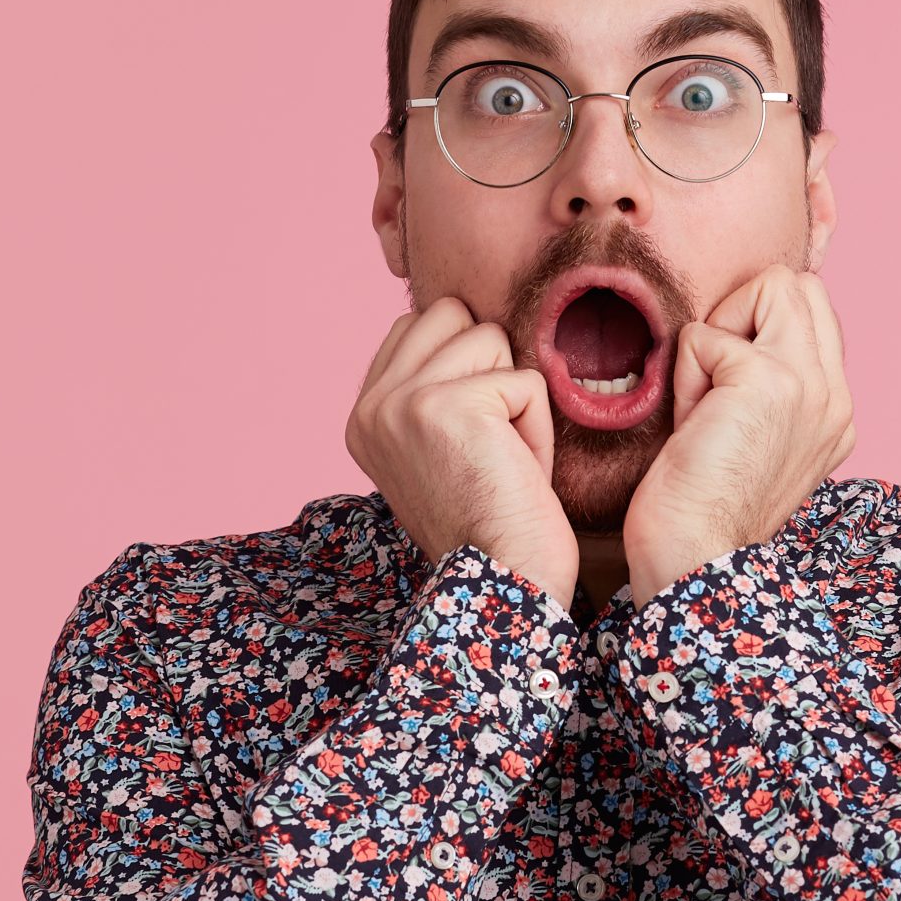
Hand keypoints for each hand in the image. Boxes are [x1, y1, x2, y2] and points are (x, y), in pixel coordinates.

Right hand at [346, 296, 578, 610]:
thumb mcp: (439, 447)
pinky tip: (519, 473)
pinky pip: (525, 381)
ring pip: (491, 339)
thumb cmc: (491, 523)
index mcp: (363, 415)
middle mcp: (373, 405)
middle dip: (490, 368)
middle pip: (453, 315)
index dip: (466, 365)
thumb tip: (464, 320)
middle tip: (491, 443)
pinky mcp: (448, 406)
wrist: (503, 585)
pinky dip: (537, 428)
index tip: (472, 436)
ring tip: (505, 460)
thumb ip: (433, 388)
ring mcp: (404, 402)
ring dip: (516, 400)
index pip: (418, 324)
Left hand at [623, 266, 855, 598]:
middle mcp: (837, 395)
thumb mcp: (753, 438)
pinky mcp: (768, 381)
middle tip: (716, 381)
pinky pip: (705, 334)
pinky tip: (691, 424)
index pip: (813, 314)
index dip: (757, 328)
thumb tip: (732, 335)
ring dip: (719, 336)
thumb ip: (765, 386)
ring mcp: (810, 384)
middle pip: (800, 285)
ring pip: (769, 286)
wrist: (695, 559)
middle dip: (744, 314)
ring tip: (707, 402)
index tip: (727, 390)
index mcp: (837, 412)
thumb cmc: (703, 507)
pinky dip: (685, 373)